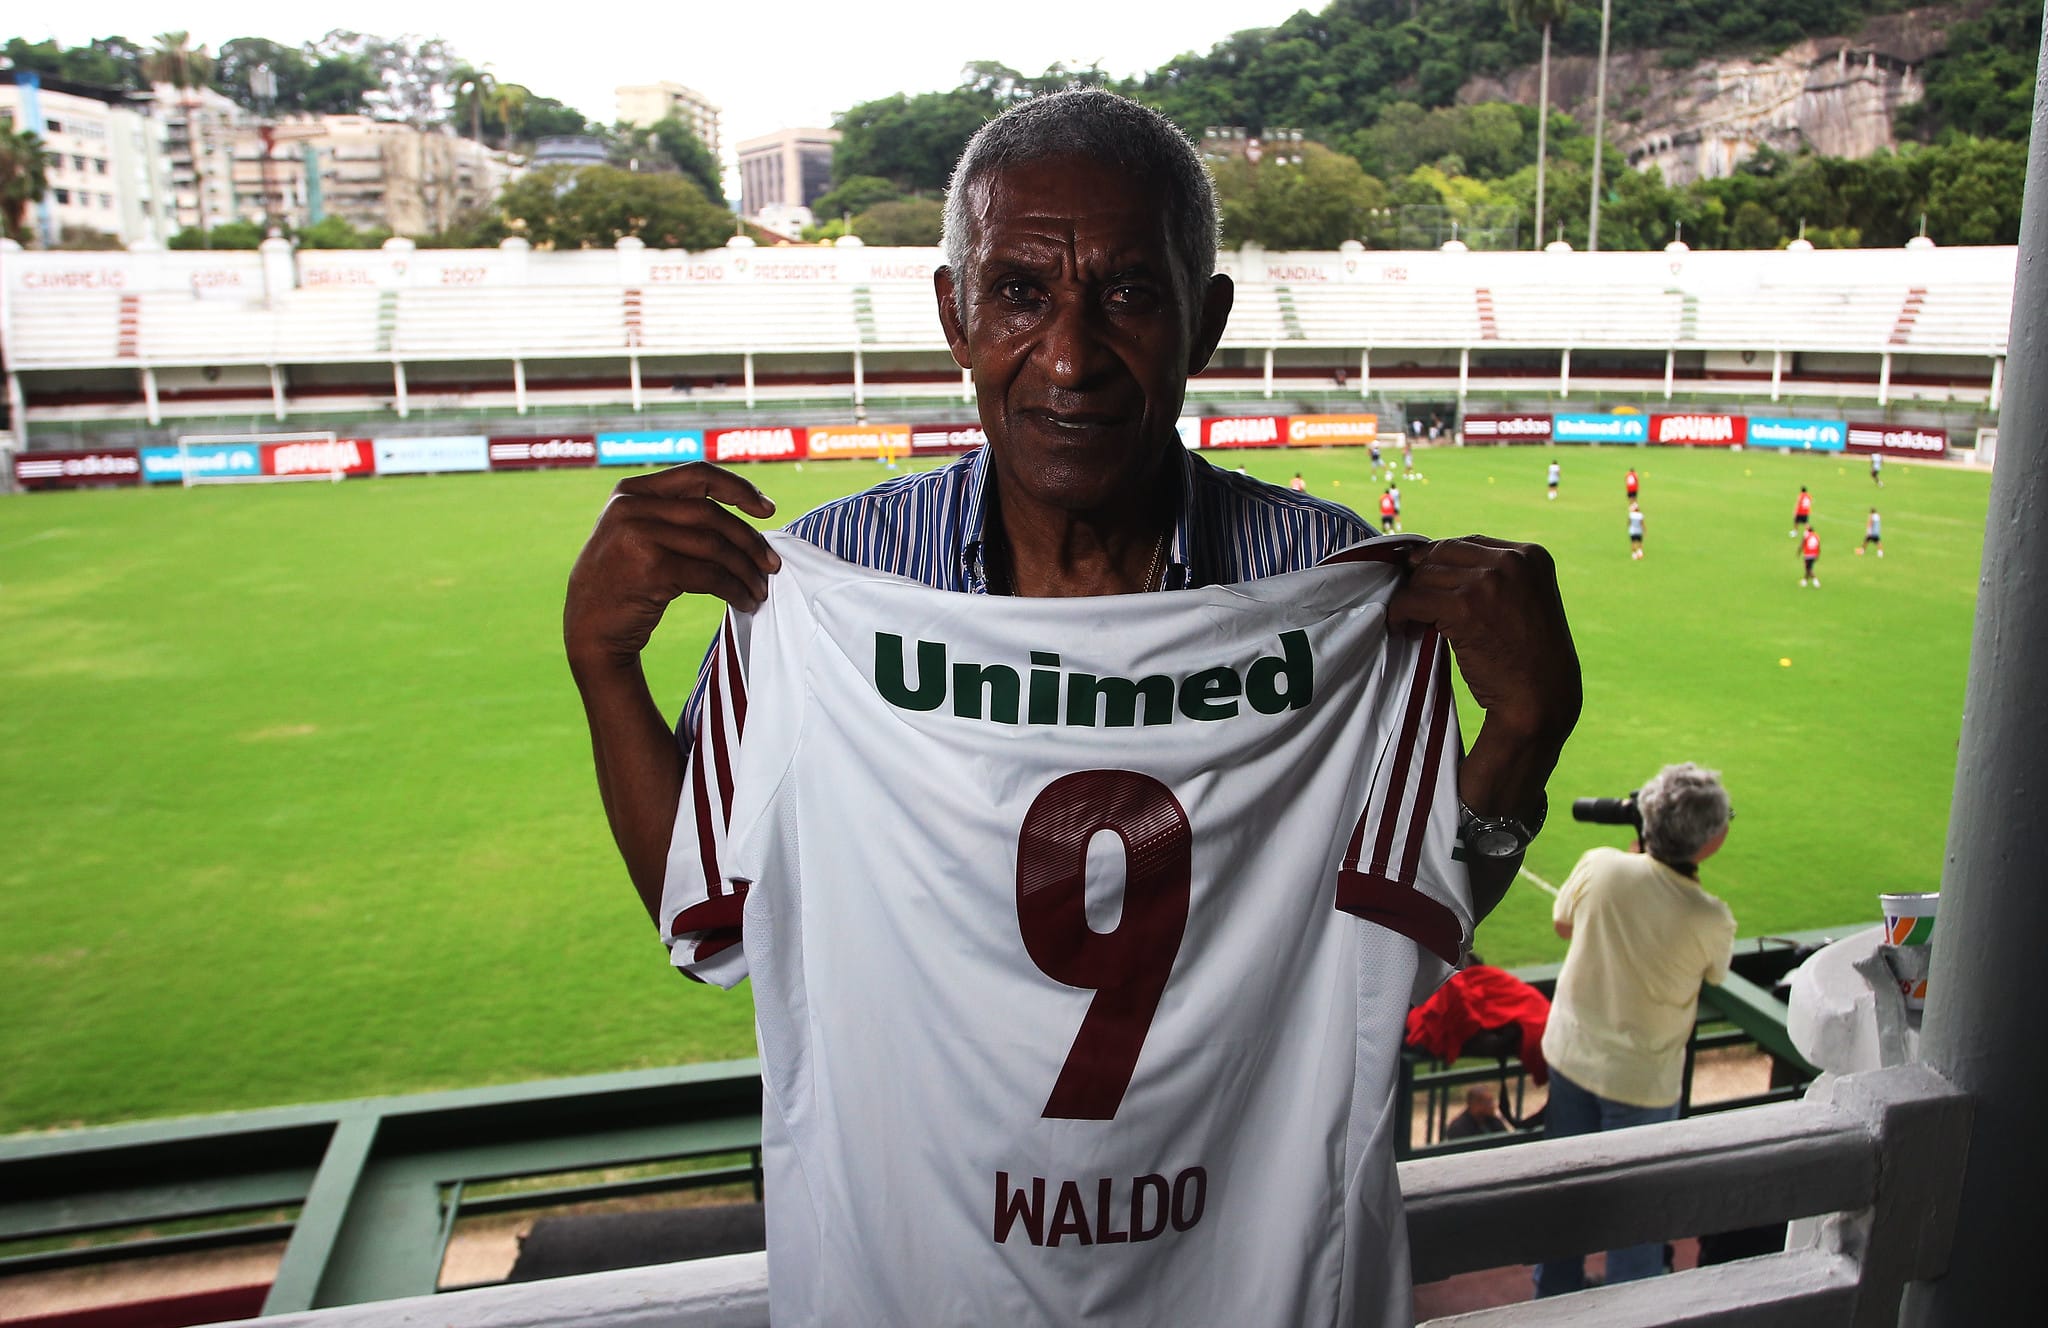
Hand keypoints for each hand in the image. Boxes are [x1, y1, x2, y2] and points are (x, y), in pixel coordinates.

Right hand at [564, 463, 779, 672]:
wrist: (589, 628)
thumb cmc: (623, 582)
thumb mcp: (637, 534)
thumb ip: (674, 515)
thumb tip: (746, 515)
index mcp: (631, 491)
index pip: (698, 474)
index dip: (739, 488)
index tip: (767, 509)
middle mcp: (631, 507)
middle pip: (712, 514)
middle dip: (749, 540)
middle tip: (772, 564)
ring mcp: (637, 536)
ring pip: (714, 546)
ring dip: (746, 569)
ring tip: (761, 588)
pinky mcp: (650, 569)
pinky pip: (709, 576)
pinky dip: (734, 589)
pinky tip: (745, 601)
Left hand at [1386, 536, 1581, 819]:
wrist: (1540, 698)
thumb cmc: (1528, 657)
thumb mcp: (1524, 600)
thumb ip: (1494, 577)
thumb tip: (1432, 561)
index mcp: (1530, 555)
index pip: (1468, 543)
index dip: (1441, 563)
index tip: (1427, 583)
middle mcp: (1512, 560)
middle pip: (1443, 553)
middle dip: (1422, 577)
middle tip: (1414, 604)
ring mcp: (1488, 581)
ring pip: (1425, 575)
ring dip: (1410, 598)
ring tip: (1410, 620)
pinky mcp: (1465, 606)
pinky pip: (1413, 599)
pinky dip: (1400, 613)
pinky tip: (1403, 627)